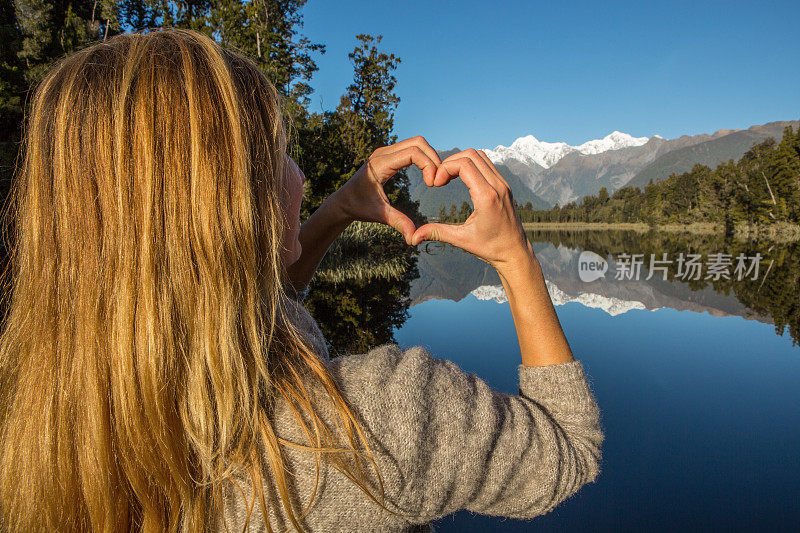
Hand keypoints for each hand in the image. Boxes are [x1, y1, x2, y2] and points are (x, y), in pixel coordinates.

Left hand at [330, 136, 439, 244]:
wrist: (343, 202)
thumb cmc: (359, 207)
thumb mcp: (379, 215)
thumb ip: (398, 222)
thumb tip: (413, 238)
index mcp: (380, 164)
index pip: (413, 152)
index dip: (428, 165)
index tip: (432, 185)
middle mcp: (383, 153)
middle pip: (418, 142)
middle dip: (433, 158)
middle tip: (439, 180)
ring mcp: (386, 152)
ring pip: (416, 143)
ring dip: (430, 157)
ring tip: (435, 178)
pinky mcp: (388, 155)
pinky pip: (411, 148)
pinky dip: (423, 158)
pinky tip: (427, 174)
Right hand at [410, 149, 532, 270]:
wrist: (515, 252)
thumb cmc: (490, 248)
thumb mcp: (461, 240)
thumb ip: (437, 233)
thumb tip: (413, 237)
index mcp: (487, 197)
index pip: (464, 164)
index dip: (445, 168)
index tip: (436, 184)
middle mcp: (497, 186)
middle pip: (471, 155)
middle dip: (451, 162)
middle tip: (440, 179)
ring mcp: (503, 184)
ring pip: (480, 156)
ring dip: (461, 161)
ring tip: (448, 177)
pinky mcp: (504, 186)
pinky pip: (487, 164)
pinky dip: (471, 165)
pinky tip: (461, 179)